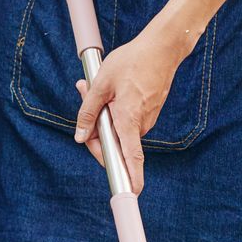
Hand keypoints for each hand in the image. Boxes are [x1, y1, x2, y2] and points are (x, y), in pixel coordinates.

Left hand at [73, 30, 183, 190]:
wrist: (162, 49)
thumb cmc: (131, 62)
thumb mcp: (101, 83)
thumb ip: (88, 111)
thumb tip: (80, 136)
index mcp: (128, 119)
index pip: (131, 157)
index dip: (131, 178)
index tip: (131, 193)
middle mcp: (140, 124)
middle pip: (116, 143)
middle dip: (96, 132)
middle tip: (83, 97)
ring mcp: (147, 119)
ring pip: (120, 130)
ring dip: (104, 119)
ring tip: (94, 88)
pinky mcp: (149, 113)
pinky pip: (128, 121)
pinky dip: (116, 112)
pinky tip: (111, 91)